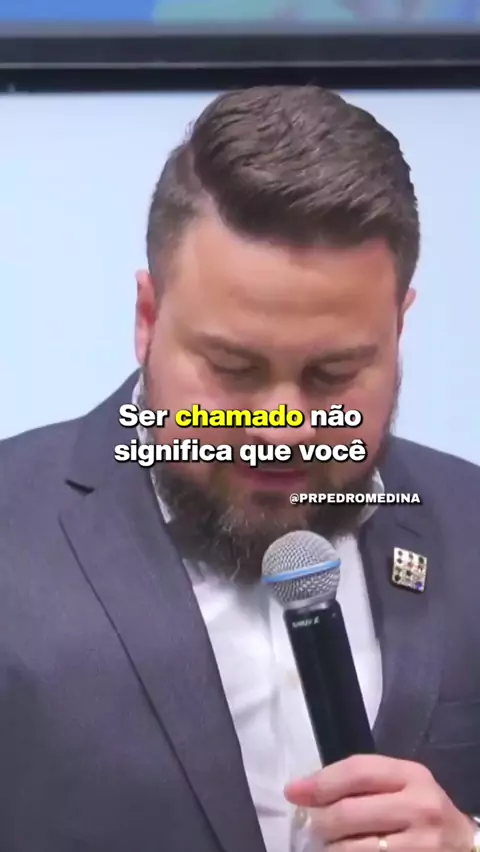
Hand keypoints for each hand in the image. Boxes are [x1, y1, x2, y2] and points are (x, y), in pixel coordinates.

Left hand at [284, 754, 474, 851]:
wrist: (464, 847)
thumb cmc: (421, 810)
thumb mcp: (401, 786)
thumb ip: (362, 781)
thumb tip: (303, 790)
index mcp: (412, 776)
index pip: (357, 771)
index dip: (321, 782)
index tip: (294, 792)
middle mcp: (419, 808)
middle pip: (349, 812)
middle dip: (322, 821)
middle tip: (315, 826)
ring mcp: (420, 846)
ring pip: (353, 848)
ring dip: (331, 848)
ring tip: (330, 845)